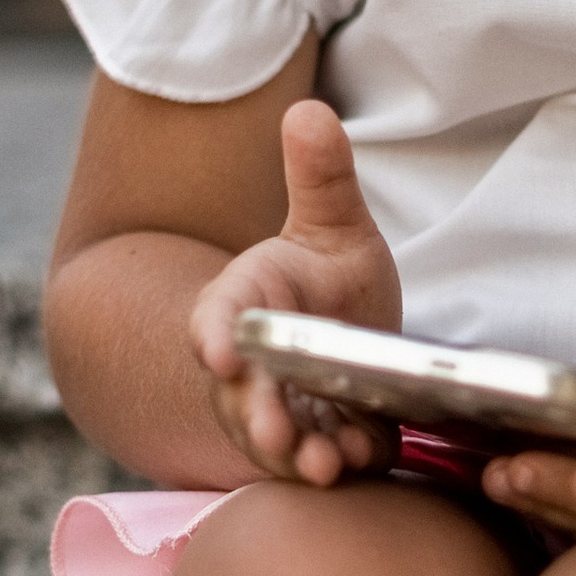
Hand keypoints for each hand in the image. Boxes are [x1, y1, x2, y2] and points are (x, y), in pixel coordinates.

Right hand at [191, 100, 403, 486]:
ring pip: (276, 441)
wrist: (339, 341)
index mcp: (246, 304)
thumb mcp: (334, 226)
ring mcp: (279, 413)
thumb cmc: (328, 280)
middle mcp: (251, 367)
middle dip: (257, 415)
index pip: (218, 320)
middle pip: (242, 395)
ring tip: (325, 463)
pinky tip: (359, 464)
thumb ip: (322, 176)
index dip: (216, 336)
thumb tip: (309, 110)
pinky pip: (319, 461)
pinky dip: (336, 465)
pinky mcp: (317, 445)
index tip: (222, 352)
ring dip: (297, 455)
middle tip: (275, 431)